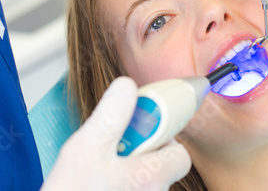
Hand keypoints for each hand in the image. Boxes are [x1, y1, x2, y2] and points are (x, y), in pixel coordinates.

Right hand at [42, 76, 190, 190]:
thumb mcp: (87, 147)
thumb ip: (111, 114)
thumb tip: (127, 87)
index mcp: (151, 177)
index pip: (180, 154)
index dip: (163, 137)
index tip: (141, 128)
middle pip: (160, 166)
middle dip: (140, 152)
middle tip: (112, 150)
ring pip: (143, 180)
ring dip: (126, 170)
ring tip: (98, 170)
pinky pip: (131, 190)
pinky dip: (118, 183)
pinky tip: (96, 183)